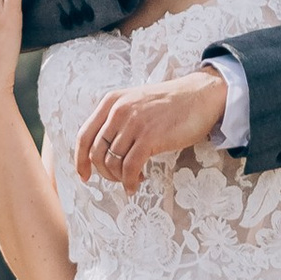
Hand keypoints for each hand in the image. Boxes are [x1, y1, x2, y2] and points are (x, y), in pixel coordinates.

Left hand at [72, 65, 227, 189]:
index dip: (80, 160)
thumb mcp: (135, 103)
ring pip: (112, 163)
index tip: (84, 176)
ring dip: (120, 179)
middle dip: (104, 173)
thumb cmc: (169, 104)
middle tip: (118, 179)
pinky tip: (137, 184)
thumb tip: (101, 151)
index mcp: (111, 101)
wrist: (200, 95)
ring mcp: (134, 123)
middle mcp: (118, 110)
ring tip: (133, 180)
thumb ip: (117, 119)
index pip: (84, 135)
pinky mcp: (150, 136)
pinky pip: (130, 168)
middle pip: (96, 153)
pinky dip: (130, 182)